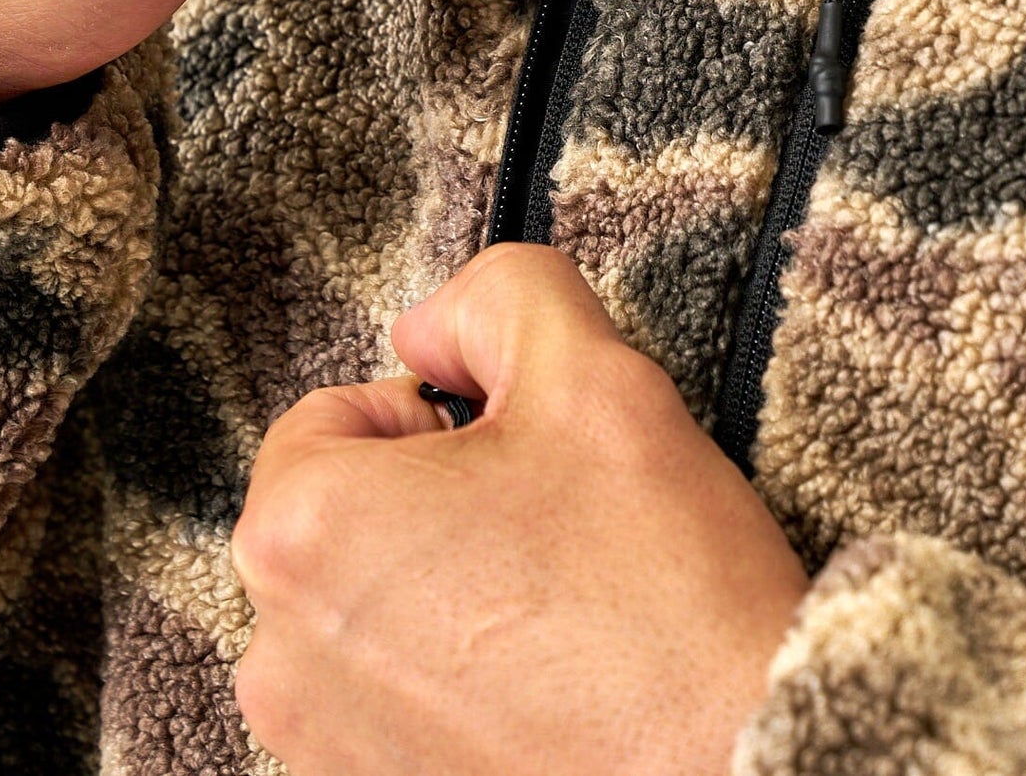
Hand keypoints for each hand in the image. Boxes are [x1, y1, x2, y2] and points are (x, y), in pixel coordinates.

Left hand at [231, 246, 808, 775]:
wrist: (743, 774)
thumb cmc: (664, 601)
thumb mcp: (594, 373)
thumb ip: (497, 297)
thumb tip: (427, 328)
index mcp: (302, 531)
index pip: (334, 416)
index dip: (439, 416)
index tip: (518, 457)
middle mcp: (282, 657)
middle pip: (344, 519)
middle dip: (437, 505)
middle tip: (550, 529)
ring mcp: (323, 750)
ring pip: (369, 618)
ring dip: (442, 599)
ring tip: (555, 614)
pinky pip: (393, 710)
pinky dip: (453, 689)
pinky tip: (545, 689)